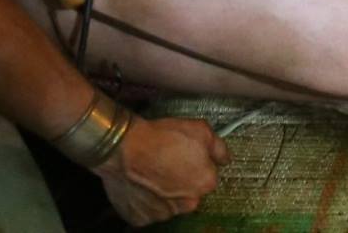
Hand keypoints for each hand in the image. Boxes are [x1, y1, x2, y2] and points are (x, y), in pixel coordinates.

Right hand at [98, 116, 229, 224]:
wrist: (123, 148)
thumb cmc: (161, 138)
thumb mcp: (200, 130)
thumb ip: (218, 147)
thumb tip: (224, 158)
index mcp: (205, 183)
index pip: (208, 177)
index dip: (197, 165)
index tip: (186, 157)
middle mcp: (188, 203)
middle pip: (190, 194)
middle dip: (182, 181)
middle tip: (168, 164)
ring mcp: (163, 214)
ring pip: (170, 204)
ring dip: (164, 193)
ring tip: (152, 173)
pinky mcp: (141, 218)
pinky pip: (148, 210)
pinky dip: (146, 200)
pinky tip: (141, 184)